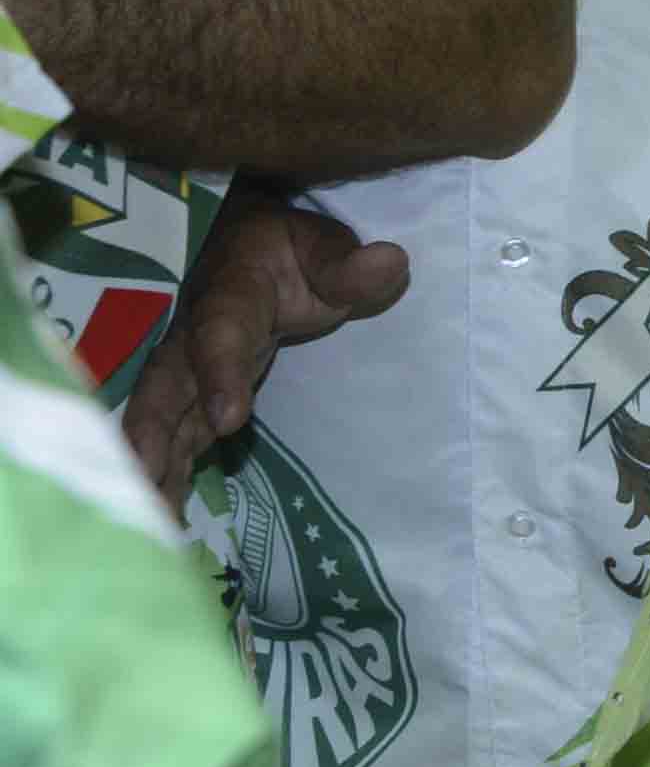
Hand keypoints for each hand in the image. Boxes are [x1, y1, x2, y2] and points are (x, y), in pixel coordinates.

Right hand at [119, 186, 408, 506]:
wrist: (248, 250)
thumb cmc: (293, 253)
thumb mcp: (325, 248)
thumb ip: (349, 265)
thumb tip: (388, 262)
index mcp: (230, 296)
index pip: (220, 335)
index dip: (219, 376)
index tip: (230, 420)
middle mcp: (193, 338)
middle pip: (165, 385)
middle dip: (151, 432)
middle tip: (144, 478)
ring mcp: (187, 371)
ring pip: (160, 419)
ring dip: (152, 466)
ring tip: (149, 518)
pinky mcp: (190, 399)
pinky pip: (172, 438)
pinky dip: (164, 476)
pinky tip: (161, 518)